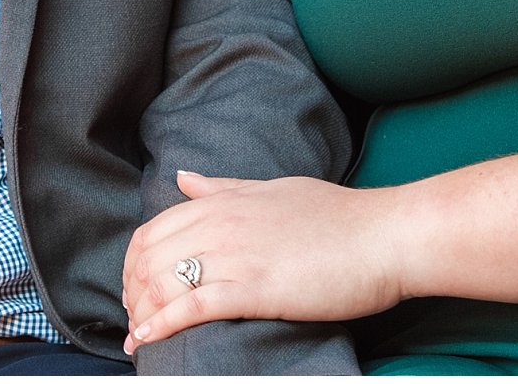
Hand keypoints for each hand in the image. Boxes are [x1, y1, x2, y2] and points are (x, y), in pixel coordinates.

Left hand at [121, 170, 409, 351]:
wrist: (385, 236)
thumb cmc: (339, 216)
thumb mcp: (274, 189)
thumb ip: (225, 187)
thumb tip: (183, 178)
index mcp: (224, 200)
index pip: (154, 229)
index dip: (134, 263)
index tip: (136, 287)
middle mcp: (222, 223)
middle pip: (149, 258)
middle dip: (131, 293)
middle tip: (135, 318)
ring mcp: (236, 254)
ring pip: (162, 283)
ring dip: (141, 314)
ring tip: (139, 337)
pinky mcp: (254, 287)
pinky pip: (191, 306)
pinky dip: (161, 325)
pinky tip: (149, 340)